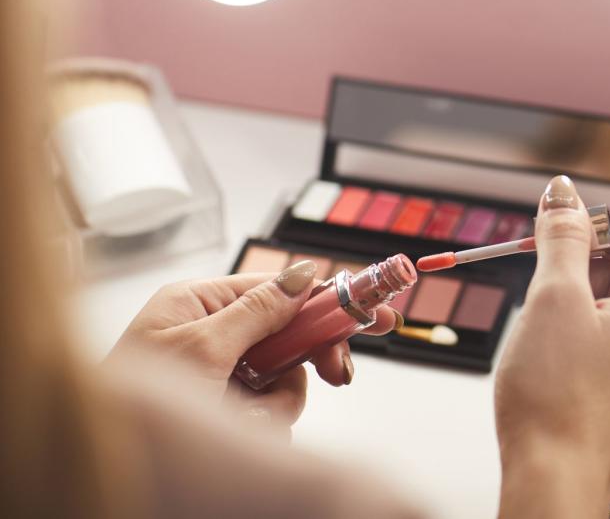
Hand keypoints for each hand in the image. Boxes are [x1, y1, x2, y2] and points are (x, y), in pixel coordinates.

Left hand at [108, 263, 399, 439]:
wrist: (111, 459)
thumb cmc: (132, 401)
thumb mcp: (201, 348)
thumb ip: (258, 312)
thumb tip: (302, 275)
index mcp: (198, 304)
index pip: (278, 290)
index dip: (327, 301)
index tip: (372, 312)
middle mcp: (212, 335)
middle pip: (290, 336)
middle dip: (308, 361)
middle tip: (338, 376)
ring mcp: (220, 376)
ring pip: (285, 381)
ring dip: (275, 404)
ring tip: (242, 417)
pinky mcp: (225, 412)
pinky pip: (269, 412)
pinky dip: (261, 425)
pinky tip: (236, 432)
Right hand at [495, 176, 609, 518]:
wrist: (554, 482)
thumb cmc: (556, 399)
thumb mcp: (553, 298)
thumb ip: (561, 237)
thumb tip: (563, 192)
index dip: (607, 227)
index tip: (564, 233)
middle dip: (589, 262)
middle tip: (545, 274)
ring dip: (583, 298)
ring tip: (544, 320)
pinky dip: (586, 332)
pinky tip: (552, 351)